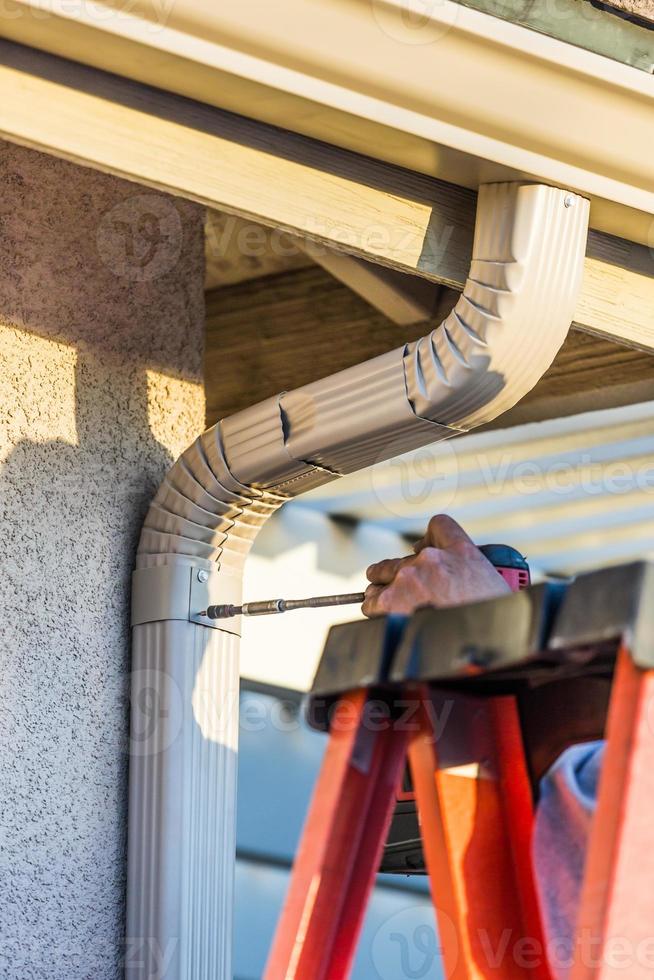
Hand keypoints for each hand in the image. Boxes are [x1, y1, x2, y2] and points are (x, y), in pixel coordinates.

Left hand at [362, 514, 509, 616]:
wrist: (481, 642)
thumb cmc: (490, 624)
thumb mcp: (496, 589)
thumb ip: (472, 576)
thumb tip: (458, 585)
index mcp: (462, 553)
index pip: (439, 526)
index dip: (430, 540)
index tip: (425, 552)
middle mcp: (433, 560)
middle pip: (405, 555)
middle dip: (401, 571)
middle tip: (403, 586)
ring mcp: (409, 578)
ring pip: (382, 573)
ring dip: (383, 587)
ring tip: (389, 602)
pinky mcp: (391, 601)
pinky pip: (371, 601)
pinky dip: (374, 609)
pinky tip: (382, 616)